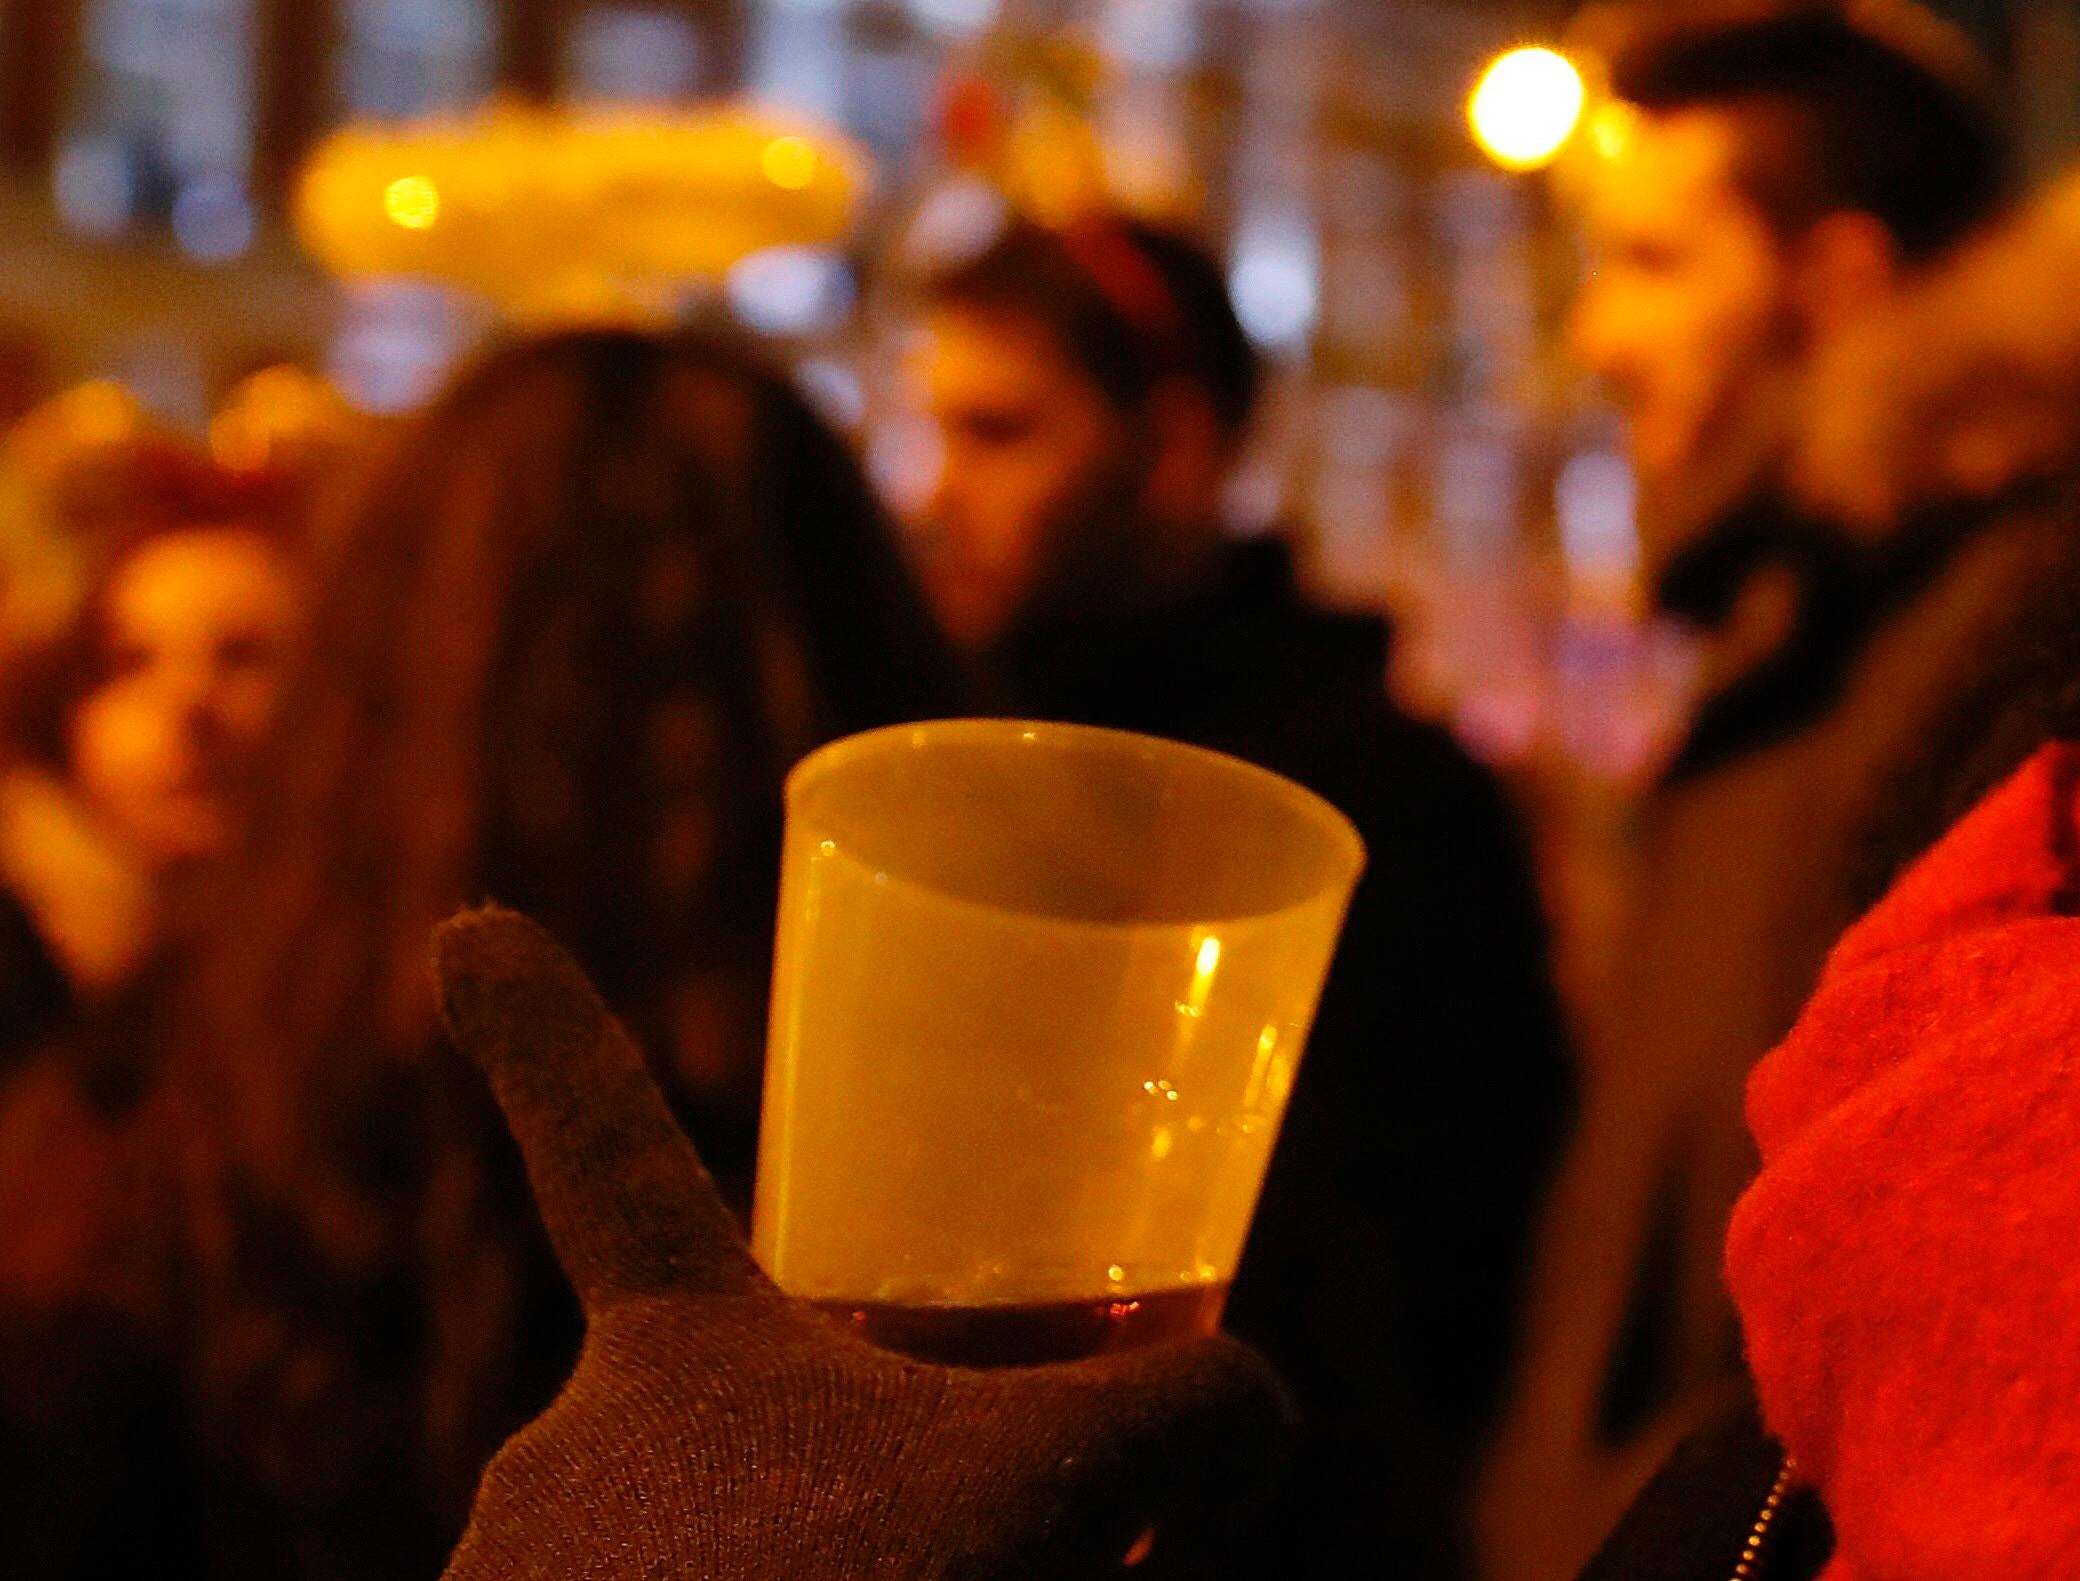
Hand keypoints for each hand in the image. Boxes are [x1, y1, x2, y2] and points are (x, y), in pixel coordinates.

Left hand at [431, 908, 1290, 1580]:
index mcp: (666, 1347)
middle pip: (734, 1414)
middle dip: (852, 1482)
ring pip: (709, 1564)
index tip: (464, 927)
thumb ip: (1191, 1407)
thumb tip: (1250, 1411)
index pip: (604, 1135)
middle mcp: (558, 1457)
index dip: (540, 1027)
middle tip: (962, 1552)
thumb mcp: (1065, 1491)